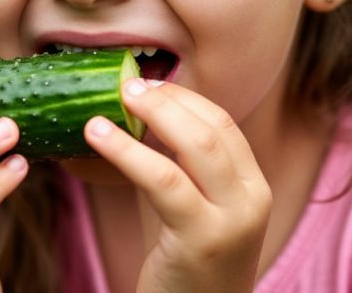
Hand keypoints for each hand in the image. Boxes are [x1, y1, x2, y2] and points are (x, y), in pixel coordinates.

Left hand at [85, 79, 270, 292]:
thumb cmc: (187, 267)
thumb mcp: (196, 212)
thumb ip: (181, 171)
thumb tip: (136, 120)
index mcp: (254, 188)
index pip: (224, 124)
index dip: (184, 98)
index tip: (148, 84)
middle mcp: (252, 201)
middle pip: (213, 128)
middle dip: (168, 100)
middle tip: (126, 84)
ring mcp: (232, 221)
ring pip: (194, 147)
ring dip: (151, 115)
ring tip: (111, 101)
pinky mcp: (201, 241)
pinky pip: (163, 181)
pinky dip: (126, 151)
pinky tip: (97, 136)